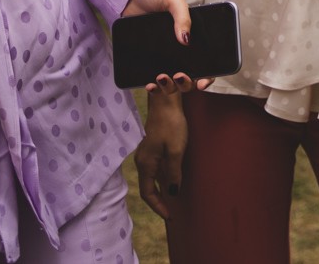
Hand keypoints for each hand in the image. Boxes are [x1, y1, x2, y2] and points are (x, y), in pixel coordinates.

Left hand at [121, 0, 208, 92]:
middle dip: (186, 82)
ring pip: (171, 82)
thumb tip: (186, 40)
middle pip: (189, 76)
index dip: (207, 76)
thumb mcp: (174, 0)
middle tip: (179, 76)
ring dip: (169, 86)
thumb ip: (183, 17)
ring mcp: (163, 56)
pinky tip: (149, 84)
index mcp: (192, 36)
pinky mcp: (147, 60)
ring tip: (161, 77)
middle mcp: (180, 50)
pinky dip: (153, 86)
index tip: (201, 83)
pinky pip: (152, 79)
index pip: (206, 61)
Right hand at [134, 89, 187, 219]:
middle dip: (160, 201)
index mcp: (146, 164)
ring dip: (162, 189)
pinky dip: (164, 177)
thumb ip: (174, 173)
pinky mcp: (152, 148)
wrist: (165, 102)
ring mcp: (146, 154)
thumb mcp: (176, 151)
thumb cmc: (171, 125)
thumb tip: (173, 192)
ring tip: (175, 198)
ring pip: (153, 178)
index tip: (170, 216)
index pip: (148, 193)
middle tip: (172, 211)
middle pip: (149, 187)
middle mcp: (142, 161)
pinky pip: (156, 168)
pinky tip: (174, 178)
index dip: (158, 207)